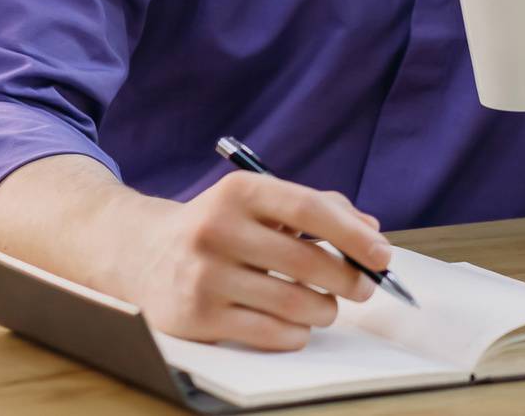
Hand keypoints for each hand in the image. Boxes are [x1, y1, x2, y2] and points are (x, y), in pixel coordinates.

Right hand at [120, 172, 391, 350]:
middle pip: (305, 262)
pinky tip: (296, 325)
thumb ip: (318, 208)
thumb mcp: (259, 202)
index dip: (352, 235)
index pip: (309, 210)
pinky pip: (269, 333)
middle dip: (348, 279)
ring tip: (327, 307)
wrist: (142, 252)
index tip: (383, 255)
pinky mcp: (196, 316)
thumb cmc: (220, 225)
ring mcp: (204, 275)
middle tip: (364, 288)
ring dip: (324, 310)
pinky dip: (296, 333)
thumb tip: (372, 231)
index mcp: (239, 192)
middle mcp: (217, 229)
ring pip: (292, 303)